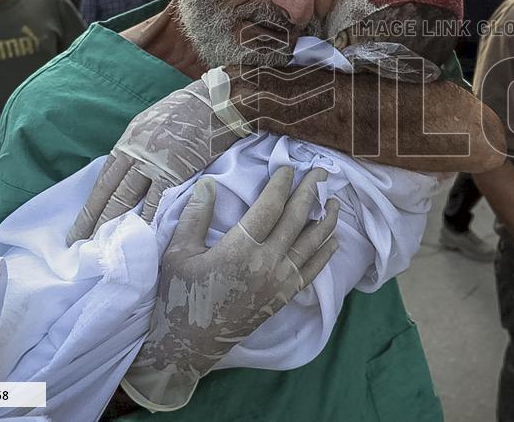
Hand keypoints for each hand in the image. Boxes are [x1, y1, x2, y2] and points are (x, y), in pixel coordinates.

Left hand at [68, 78, 240, 244]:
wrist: (215, 102)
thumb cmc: (188, 109)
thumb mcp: (152, 122)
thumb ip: (138, 145)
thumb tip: (129, 167)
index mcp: (128, 141)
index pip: (103, 180)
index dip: (90, 206)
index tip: (79, 226)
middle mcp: (134, 153)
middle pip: (108, 193)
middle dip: (93, 221)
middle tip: (80, 246)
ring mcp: (153, 163)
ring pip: (126, 199)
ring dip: (112, 224)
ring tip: (102, 248)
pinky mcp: (175, 172)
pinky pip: (157, 201)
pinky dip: (146, 220)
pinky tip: (138, 237)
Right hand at [123, 167, 338, 408]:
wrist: (186, 347)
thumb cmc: (178, 297)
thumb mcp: (178, 252)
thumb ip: (196, 216)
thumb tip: (209, 182)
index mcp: (240, 249)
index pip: (269, 206)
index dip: (281, 184)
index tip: (288, 167)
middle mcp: (266, 263)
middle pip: (296, 219)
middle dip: (310, 192)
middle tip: (320, 171)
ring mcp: (279, 282)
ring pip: (311, 243)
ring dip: (326, 219)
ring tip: (336, 200)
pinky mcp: (283, 298)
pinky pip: (312, 271)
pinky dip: (325, 253)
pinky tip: (334, 240)